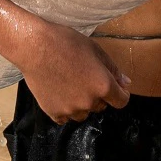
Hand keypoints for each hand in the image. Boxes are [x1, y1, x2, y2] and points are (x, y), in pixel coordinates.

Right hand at [10, 21, 130, 123]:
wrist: (34, 47)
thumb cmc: (65, 43)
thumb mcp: (95, 49)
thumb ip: (112, 69)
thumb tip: (125, 83)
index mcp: (103, 86)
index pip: (121, 101)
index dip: (120, 94)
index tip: (115, 88)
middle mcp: (89, 102)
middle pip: (100, 106)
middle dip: (97, 95)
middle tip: (83, 78)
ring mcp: (71, 110)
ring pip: (82, 113)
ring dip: (80, 103)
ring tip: (68, 84)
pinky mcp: (54, 113)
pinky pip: (65, 117)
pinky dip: (64, 108)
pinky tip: (58, 92)